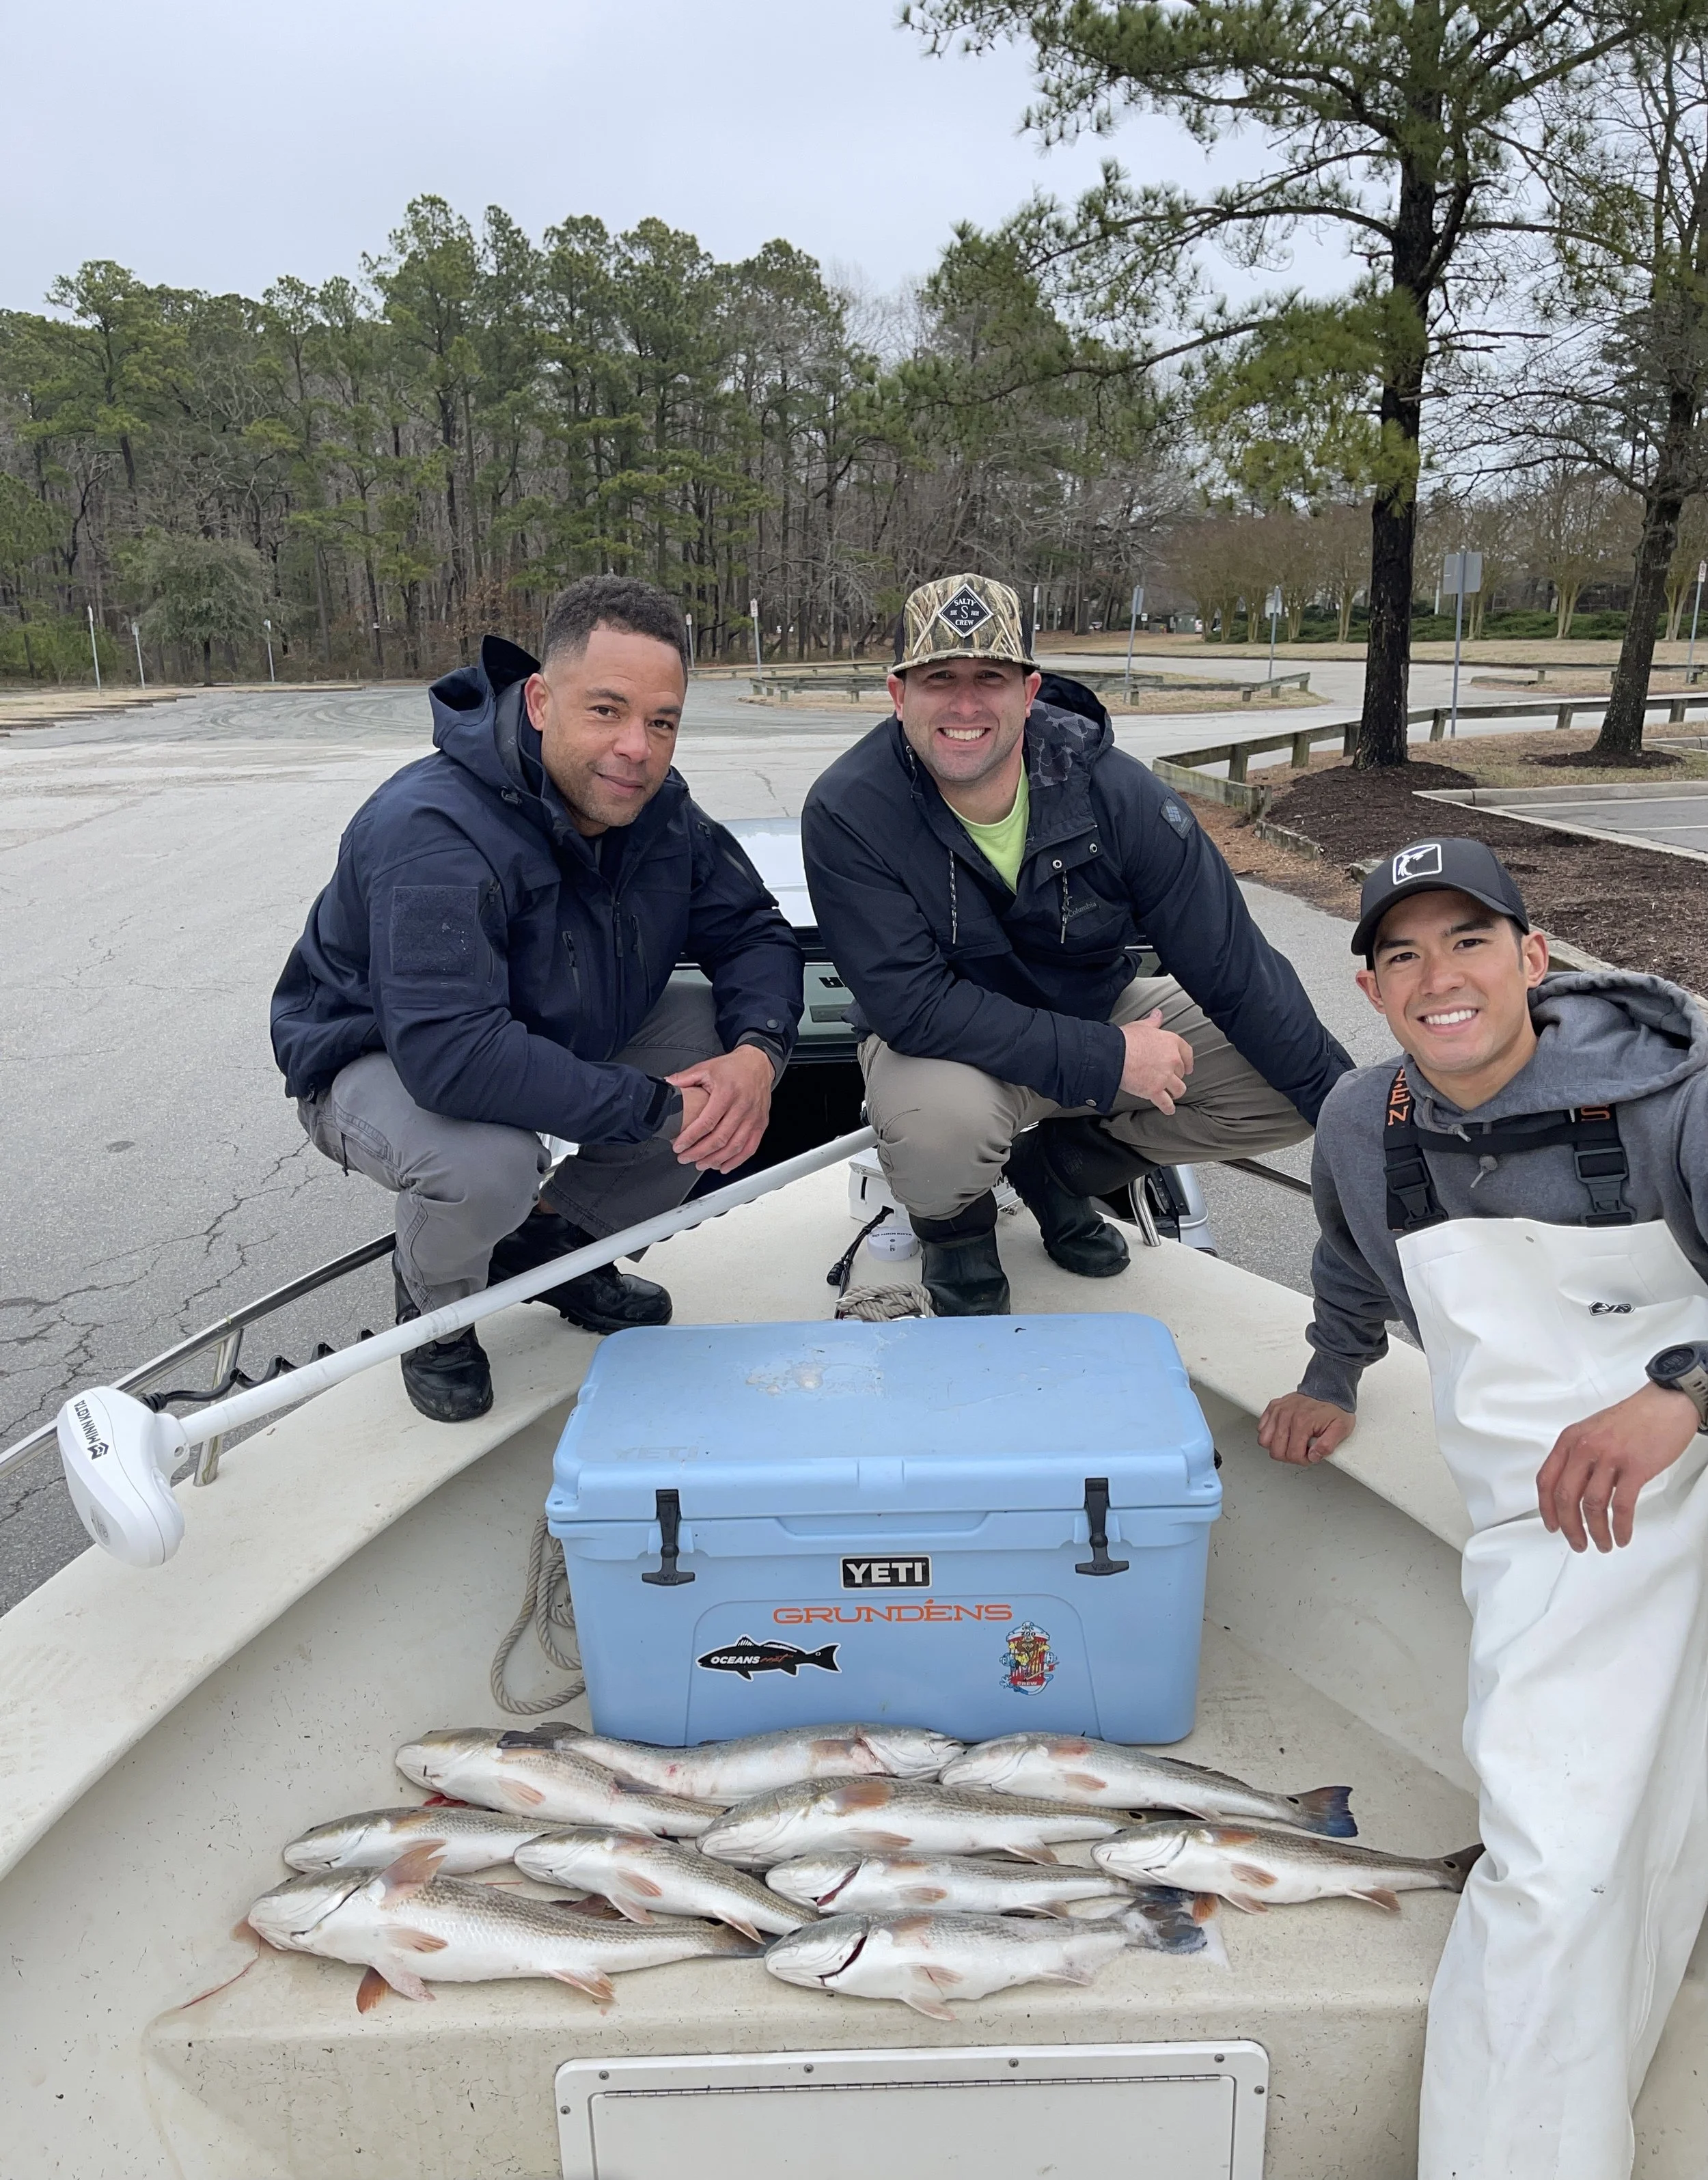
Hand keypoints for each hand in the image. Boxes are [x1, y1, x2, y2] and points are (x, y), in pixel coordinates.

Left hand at [665, 1045, 773, 1173]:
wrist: (758, 1064)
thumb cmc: (733, 1067)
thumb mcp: (707, 1068)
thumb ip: (685, 1078)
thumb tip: (666, 1084)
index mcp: (727, 1092)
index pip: (707, 1121)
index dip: (691, 1137)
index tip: (679, 1146)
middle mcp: (742, 1106)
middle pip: (720, 1138)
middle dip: (700, 1153)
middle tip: (685, 1158)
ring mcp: (753, 1117)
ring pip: (735, 1146)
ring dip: (716, 1160)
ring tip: (700, 1164)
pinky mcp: (760, 1124)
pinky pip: (750, 1147)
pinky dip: (737, 1161)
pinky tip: (723, 1166)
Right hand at [1119, 1010, 1193, 1113]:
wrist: (1113, 1055)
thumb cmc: (1125, 1039)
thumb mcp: (1142, 1026)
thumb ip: (1153, 1021)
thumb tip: (1158, 1013)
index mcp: (1171, 1042)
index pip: (1187, 1053)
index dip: (1188, 1062)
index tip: (1187, 1068)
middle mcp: (1172, 1060)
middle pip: (1181, 1073)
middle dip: (1175, 1076)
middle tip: (1168, 1078)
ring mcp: (1164, 1077)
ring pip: (1178, 1089)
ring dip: (1174, 1092)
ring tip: (1170, 1094)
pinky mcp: (1154, 1091)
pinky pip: (1166, 1103)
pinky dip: (1168, 1108)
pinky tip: (1168, 1109)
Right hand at [1257, 1392, 1355, 1465]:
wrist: (1329, 1390)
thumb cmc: (1334, 1410)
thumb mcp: (1341, 1429)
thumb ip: (1328, 1446)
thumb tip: (1313, 1456)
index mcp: (1302, 1422)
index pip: (1292, 1454)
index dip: (1303, 1460)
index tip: (1310, 1455)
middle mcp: (1287, 1415)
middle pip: (1276, 1450)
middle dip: (1289, 1456)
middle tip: (1300, 1451)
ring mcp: (1278, 1410)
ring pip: (1264, 1440)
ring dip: (1277, 1446)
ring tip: (1290, 1443)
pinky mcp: (1273, 1407)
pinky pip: (1261, 1427)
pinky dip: (1270, 1434)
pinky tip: (1284, 1433)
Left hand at [1535, 1381, 1699, 1551]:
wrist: (1665, 1404)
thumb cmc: (1632, 1418)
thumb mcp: (1591, 1430)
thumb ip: (1577, 1455)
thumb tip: (1569, 1489)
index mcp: (1570, 1440)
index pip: (1546, 1480)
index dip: (1546, 1509)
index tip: (1552, 1525)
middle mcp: (1585, 1448)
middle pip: (1566, 1497)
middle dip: (1570, 1527)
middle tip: (1577, 1543)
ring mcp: (1610, 1458)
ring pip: (1592, 1506)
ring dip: (1596, 1531)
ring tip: (1603, 1544)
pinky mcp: (1635, 1468)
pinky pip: (1622, 1506)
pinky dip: (1621, 1527)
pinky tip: (1622, 1535)